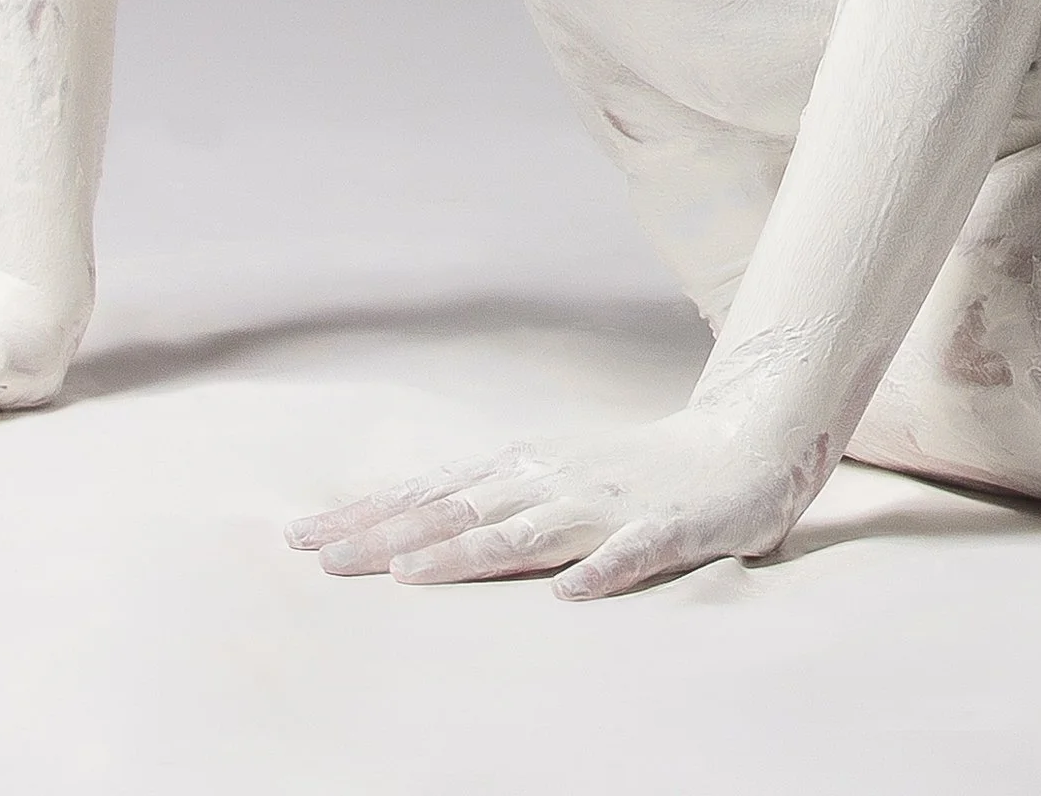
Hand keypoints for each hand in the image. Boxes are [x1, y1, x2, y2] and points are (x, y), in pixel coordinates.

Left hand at [289, 404, 832, 599]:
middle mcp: (548, 481)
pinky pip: (629, 556)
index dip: (363, 517)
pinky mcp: (664, 530)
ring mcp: (604, 505)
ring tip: (412, 577)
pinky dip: (598, 572)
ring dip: (468, 554)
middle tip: (321, 561)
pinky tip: (571, 594)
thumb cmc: (633, 472)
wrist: (740, 445)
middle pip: (455, 513)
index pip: (425, 495)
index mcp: (518, 470)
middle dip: (386, 538)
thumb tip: (409, 531)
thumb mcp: (549, 480)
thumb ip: (490, 505)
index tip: (300, 538)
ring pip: (526, 532)